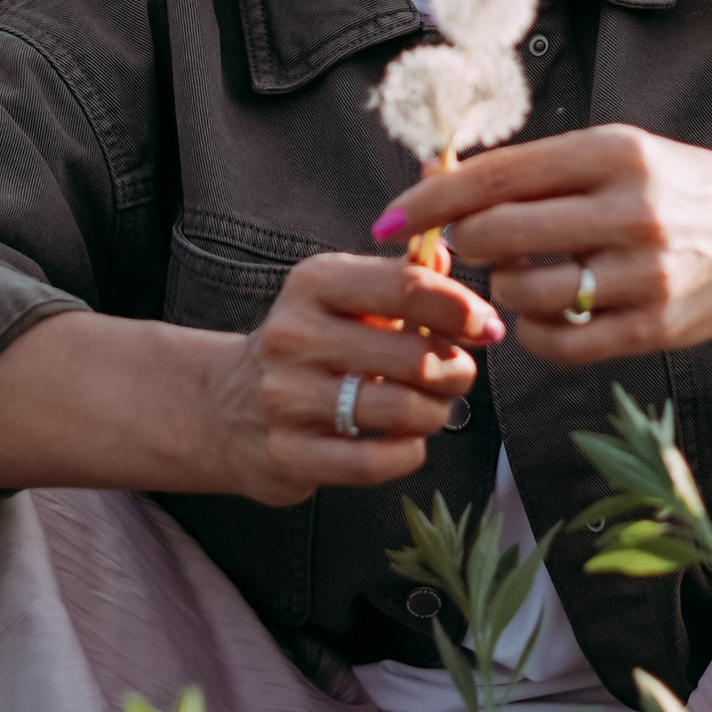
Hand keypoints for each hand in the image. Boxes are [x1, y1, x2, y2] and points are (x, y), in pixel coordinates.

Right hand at [207, 252, 504, 502]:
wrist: (225, 407)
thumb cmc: (308, 345)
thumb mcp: (342, 296)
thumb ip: (401, 274)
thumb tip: (447, 250)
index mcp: (313, 284)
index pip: (406, 285)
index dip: (460, 308)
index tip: (486, 326)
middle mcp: (295, 336)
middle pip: (413, 355)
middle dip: (456, 369)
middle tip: (458, 375)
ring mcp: (287, 398)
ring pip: (401, 410)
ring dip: (436, 413)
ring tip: (434, 408)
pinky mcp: (288, 455)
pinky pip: (376, 461)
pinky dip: (408, 452)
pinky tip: (405, 441)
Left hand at [380, 126, 711, 367]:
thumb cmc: (673, 190)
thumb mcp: (617, 154)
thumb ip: (537, 170)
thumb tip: (438, 178)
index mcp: (613, 152)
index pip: (495, 175)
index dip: (430, 199)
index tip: (388, 218)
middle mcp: (630, 208)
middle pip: (498, 234)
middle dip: (466, 244)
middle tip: (469, 247)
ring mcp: (645, 272)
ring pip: (523, 293)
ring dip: (504, 290)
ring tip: (525, 275)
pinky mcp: (655, 328)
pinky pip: (559, 343)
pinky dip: (535, 333)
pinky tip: (547, 315)